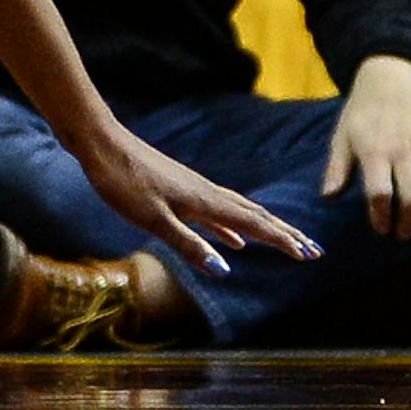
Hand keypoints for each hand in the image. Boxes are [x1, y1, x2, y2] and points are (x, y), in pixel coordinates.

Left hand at [80, 118, 321, 275]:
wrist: (98, 141)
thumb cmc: (121, 180)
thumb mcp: (152, 218)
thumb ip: (188, 243)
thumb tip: (225, 268)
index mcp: (203, 200)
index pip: (252, 223)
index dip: (281, 240)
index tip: (310, 254)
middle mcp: (204, 192)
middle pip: (253, 214)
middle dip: (283, 233)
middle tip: (312, 249)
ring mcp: (191, 189)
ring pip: (237, 211)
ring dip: (262, 228)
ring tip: (283, 243)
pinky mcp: (178, 189)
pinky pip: (216, 212)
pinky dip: (232, 226)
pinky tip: (232, 240)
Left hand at [324, 54, 410, 236]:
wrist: (390, 77)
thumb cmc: (361, 110)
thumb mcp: (342, 135)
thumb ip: (337, 168)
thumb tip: (327, 197)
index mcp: (373, 151)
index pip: (379, 193)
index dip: (381, 216)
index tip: (381, 229)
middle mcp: (400, 151)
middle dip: (409, 222)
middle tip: (401, 233)